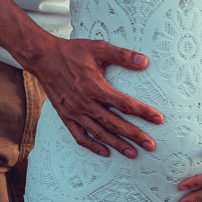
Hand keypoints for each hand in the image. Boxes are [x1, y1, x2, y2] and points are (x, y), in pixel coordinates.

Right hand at [26, 36, 163, 158]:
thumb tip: (144, 61)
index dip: (143, 112)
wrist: (43, 58)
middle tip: (151, 145)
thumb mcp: (98, 48)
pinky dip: (92, 146)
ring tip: (133, 153)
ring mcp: (75, 112)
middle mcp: (85, 103)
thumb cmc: (72, 52)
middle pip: (115, 123)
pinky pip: (80, 136)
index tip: (158, 119)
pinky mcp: (66, 116)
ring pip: (99, 133)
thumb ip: (122, 55)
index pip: (124, 104)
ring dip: (117, 144)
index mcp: (95, 87)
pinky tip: (105, 152)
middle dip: (134, 135)